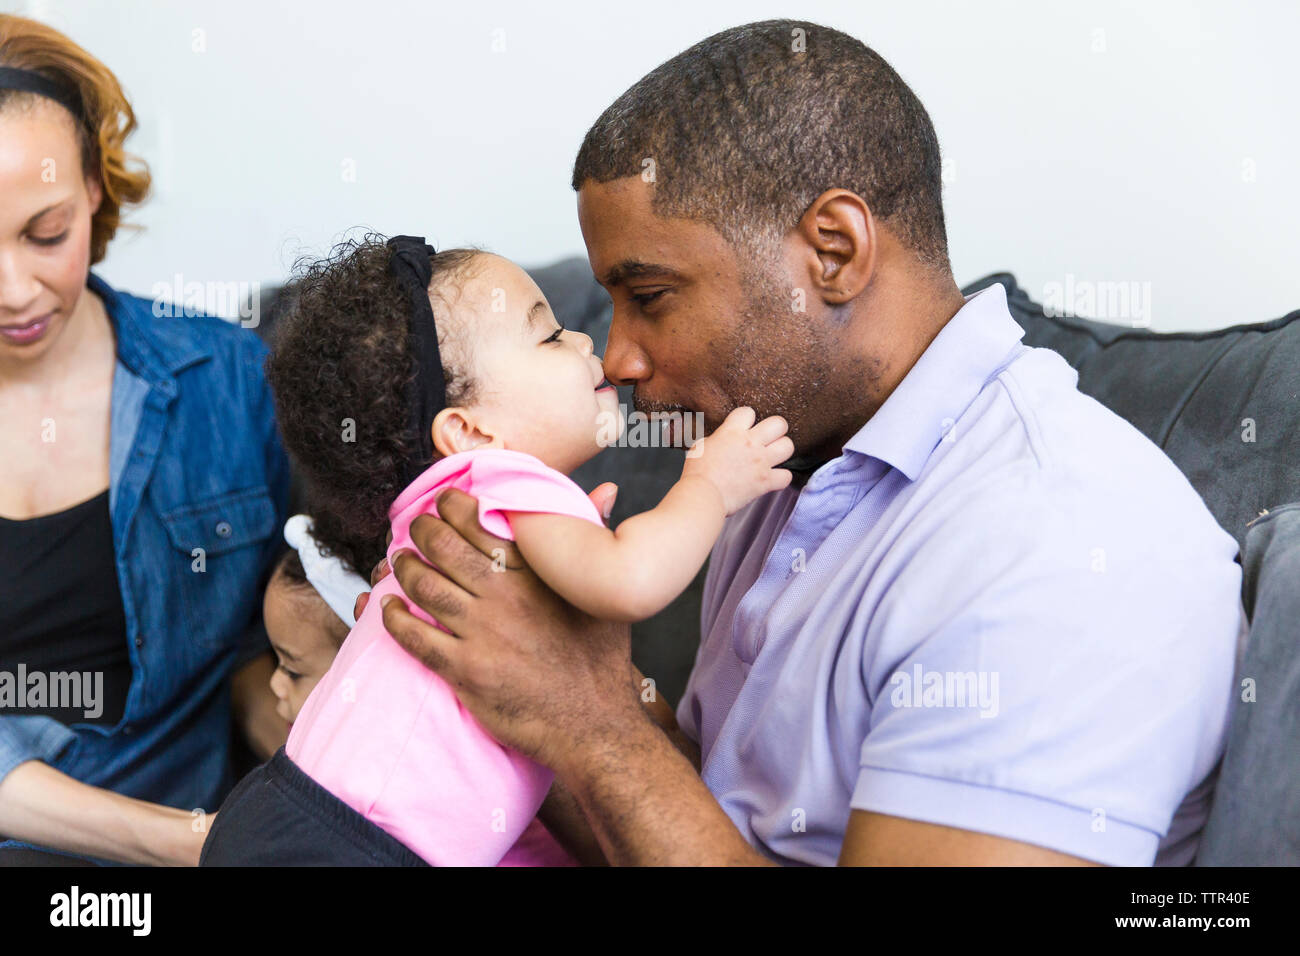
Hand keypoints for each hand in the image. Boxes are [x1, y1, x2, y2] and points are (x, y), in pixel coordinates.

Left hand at [378, 487, 643, 769]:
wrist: (594, 724)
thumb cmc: (602, 660)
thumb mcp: (605, 592)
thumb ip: (596, 538)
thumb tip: (607, 491)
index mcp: (536, 573)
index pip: (481, 523)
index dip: (454, 506)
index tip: (444, 501)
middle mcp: (505, 596)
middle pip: (444, 548)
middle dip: (421, 530)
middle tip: (415, 528)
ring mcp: (482, 634)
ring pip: (425, 587)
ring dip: (404, 568)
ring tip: (399, 561)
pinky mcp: (466, 671)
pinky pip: (416, 638)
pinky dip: (395, 619)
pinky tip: (388, 609)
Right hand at [682, 406, 793, 513]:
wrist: (703, 495)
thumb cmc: (697, 473)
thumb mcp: (700, 446)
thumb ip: (717, 439)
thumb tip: (721, 440)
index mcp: (732, 432)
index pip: (748, 411)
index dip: (747, 418)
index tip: (744, 426)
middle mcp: (750, 443)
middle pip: (779, 424)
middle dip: (775, 429)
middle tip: (768, 437)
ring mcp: (761, 462)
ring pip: (788, 446)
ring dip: (782, 450)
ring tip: (774, 455)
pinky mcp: (766, 481)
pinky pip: (786, 476)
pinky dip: (781, 477)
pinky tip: (773, 478)